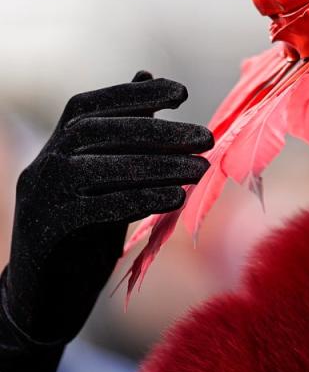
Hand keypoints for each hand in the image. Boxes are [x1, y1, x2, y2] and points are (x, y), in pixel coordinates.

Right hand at [2, 71, 212, 342]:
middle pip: (95, 133)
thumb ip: (126, 131)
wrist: (46, 296)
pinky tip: (174, 198)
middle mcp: (43, 164)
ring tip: (200, 169)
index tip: (183, 93)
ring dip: (154, 165)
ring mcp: (40, 197)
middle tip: (205, 138)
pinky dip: (136, 199)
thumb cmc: (86, 228)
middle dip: (156, 131)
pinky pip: (91, 210)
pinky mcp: (44, 232)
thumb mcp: (109, 175)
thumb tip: (147, 75)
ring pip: (95, 169)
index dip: (134, 96)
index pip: (89, 106)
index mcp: (56, 145)